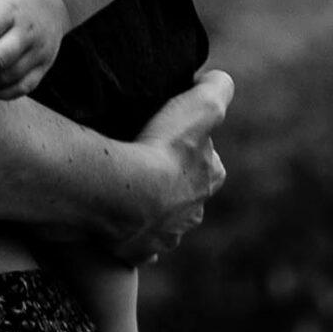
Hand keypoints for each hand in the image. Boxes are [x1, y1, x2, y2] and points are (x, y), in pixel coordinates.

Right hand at [109, 69, 233, 265]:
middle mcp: (192, 214)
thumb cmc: (165, 149)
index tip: (170, 135)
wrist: (126, 196)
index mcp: (210, 180)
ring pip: (161, 221)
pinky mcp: (136, 251)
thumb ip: (218, 88)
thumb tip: (216, 81)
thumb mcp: (202, 104)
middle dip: (170, 181)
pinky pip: (134, 243)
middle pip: (185, 193)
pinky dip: (128, 233)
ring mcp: (164, 236)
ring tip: (125, 187)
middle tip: (143, 160)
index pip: (208, 160)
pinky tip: (114, 217)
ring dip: (149, 208)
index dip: (192, 145)